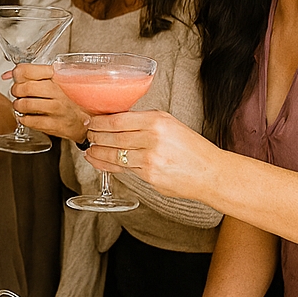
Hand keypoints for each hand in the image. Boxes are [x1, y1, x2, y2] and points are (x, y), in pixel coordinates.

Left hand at [8, 63, 87, 140]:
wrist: (83, 122)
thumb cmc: (64, 101)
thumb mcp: (52, 83)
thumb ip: (29, 76)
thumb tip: (7, 75)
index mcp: (55, 78)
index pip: (27, 70)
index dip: (17, 74)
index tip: (17, 78)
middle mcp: (57, 92)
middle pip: (24, 87)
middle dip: (16, 91)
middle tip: (18, 94)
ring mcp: (56, 109)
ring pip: (25, 104)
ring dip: (18, 106)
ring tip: (22, 106)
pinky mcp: (54, 124)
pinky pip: (29, 121)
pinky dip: (24, 119)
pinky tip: (29, 117)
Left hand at [83, 110, 221, 199]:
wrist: (211, 173)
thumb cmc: (192, 148)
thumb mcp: (170, 125)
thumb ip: (144, 122)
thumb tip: (115, 120)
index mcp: (157, 121)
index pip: (118, 120)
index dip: (99, 122)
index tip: (90, 121)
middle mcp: (152, 139)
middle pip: (112, 137)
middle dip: (94, 136)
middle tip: (87, 134)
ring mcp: (150, 159)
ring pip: (114, 154)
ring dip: (96, 151)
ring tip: (89, 148)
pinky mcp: (149, 176)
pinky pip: (122, 169)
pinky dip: (105, 164)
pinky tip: (97, 160)